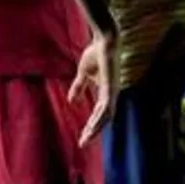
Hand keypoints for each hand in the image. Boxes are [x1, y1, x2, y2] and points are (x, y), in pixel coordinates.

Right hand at [68, 31, 117, 145]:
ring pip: (106, 116)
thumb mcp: (83, 73)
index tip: (83, 136)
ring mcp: (112, 91)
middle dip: (93, 131)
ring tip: (86, 138)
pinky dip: (99, 117)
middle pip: (103, 118)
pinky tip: (92, 126)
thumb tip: (72, 101)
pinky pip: (106, 107)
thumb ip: (79, 87)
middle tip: (83, 143)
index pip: (99, 113)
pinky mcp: (111, 87)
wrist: (104, 40)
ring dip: (95, 128)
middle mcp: (111, 94)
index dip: (91, 125)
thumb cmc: (96, 53)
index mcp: (106, 92)